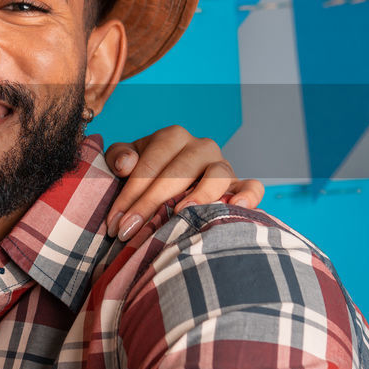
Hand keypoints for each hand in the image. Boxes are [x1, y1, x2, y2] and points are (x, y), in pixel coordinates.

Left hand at [104, 126, 263, 239]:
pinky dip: (247, 196)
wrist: (173, 187)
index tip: (116, 223)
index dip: (130, 194)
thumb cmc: (147, 176)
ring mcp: (223, 165)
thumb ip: (119, 157)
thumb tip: (125, 164)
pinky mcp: (240, 185)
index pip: (149, 164)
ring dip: (198, 196)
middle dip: (151, 203)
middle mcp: (201, 146)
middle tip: (131, 231)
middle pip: (177, 172)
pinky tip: (234, 207)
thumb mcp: (128, 163)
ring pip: (216, 175)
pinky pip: (252, 187)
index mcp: (172, 137)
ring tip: (179, 214)